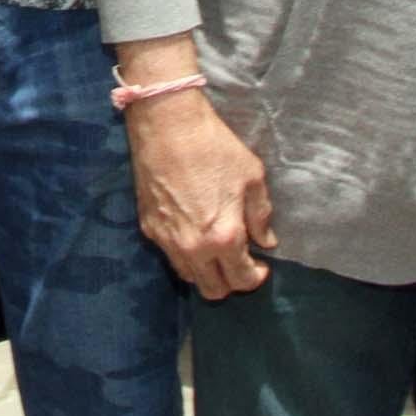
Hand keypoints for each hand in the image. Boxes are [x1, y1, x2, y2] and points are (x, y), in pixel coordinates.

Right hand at [126, 89, 275, 299]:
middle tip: (239, 260)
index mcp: (224, 236)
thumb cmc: (215, 147)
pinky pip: (170, 255)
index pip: (242, 279)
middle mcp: (193, 247)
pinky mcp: (149, 227)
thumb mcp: (251, 177)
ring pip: (189, 277)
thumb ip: (260, 215)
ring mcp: (167, 239)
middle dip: (231, 282)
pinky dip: (185, 255)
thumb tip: (266, 241)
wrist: (167, 125)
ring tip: (216, 249)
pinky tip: (194, 232)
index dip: (256, 276)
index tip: (260, 264)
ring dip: (206, 271)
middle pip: (213, 290)